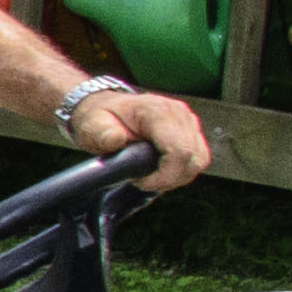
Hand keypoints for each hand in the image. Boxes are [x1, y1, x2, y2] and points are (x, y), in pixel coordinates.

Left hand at [70, 83, 214, 192]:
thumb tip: (116, 139)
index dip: (164, 175)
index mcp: (158, 110)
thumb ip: (102, 133)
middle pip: (193, 158)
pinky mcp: (192, 131)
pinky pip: (198, 158)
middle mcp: (180, 113)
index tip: (141, 182)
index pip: (179, 150)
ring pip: (198, 160)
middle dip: (169, 178)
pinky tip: (161, 171)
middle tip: (143, 181)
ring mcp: (189, 122)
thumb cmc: (102, 119)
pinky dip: (182, 171)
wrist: (109, 110)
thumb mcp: (92, 125)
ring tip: (151, 176)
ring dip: (177, 176)